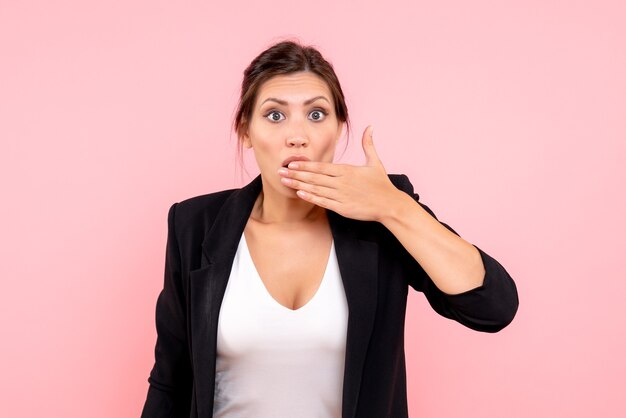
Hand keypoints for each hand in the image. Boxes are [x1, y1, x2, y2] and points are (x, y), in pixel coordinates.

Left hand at [278, 125, 403, 221]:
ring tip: (284, 181)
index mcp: (347, 170)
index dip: (305, 164)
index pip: (322, 167)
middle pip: (314, 177)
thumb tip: (370, 126)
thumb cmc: (381, 184)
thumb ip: (368, 144)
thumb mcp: (375, 162)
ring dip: (299, 185)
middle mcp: (342, 182)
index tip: (292, 162)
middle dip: (296, 174)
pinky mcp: (343, 208)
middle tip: (280, 171)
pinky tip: (300, 194)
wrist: (389, 204)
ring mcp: (341, 196)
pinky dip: (311, 198)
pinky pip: (323, 202)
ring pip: (316, 189)